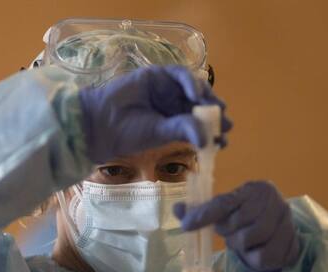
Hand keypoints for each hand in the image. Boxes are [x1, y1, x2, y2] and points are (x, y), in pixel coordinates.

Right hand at [78, 65, 231, 163]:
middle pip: (200, 104)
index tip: (224, 140)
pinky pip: (180, 75)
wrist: (102, 122)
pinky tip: (197, 94)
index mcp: (174, 121)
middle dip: (214, 113)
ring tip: (215, 110)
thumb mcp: (161, 134)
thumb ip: (184, 131)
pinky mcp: (159, 75)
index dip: (212, 129)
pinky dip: (191, 82)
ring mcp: (167, 88)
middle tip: (225, 123)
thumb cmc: (129, 133)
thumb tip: (208, 139)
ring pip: (194, 89)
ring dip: (206, 98)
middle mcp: (173, 103)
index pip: (199, 122)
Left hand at [173, 181, 299, 271]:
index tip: (186, 225)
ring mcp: (284, 219)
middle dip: (226, 232)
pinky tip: (255, 249)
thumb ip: (202, 210)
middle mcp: (272, 199)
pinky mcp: (290, 241)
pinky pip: (261, 255)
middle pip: (235, 223)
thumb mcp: (226, 210)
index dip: (203, 214)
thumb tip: (177, 209)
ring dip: (238, 245)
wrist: (281, 232)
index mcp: (254, 189)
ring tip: (242, 240)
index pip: (224, 202)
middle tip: (230, 232)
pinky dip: (252, 257)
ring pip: (247, 240)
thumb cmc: (248, 218)